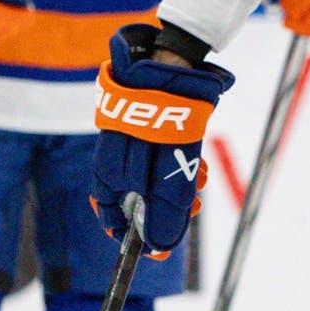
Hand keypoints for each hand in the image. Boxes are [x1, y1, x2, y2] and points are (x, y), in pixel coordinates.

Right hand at [91, 24, 234, 254]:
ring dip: (181, 185)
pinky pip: (167, 153)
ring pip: (157, 175)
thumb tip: (160, 245)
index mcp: (108, 171)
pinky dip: (184, 162)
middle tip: (191, 211)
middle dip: (166, 209)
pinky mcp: (155, 125)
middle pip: (138, 196)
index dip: (132, 235)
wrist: (174, 63)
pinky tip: (201, 164)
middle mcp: (117, 157)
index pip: (110, 214)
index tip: (155, 247)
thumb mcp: (167, 175)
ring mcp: (135, 139)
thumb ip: (163, 212)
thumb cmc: (164, 121)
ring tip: (201, 183)